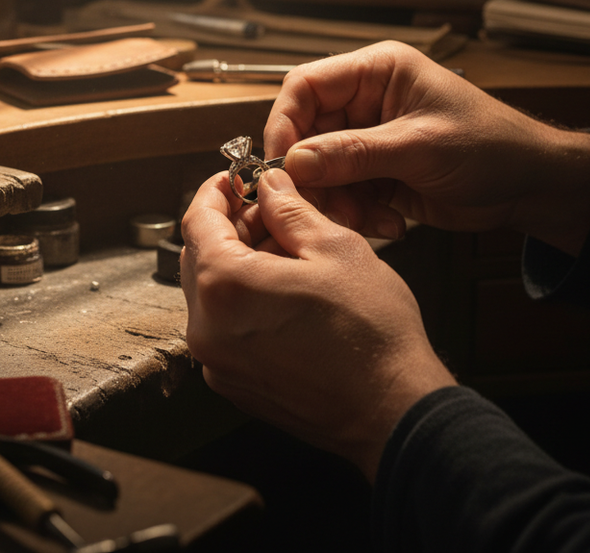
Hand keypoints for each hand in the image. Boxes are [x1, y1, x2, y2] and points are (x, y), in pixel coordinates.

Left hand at [180, 167, 455, 480]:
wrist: (393, 410)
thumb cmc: (371, 336)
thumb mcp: (335, 248)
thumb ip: (290, 211)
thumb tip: (271, 187)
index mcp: (224, 287)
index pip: (197, 221)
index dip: (216, 192)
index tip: (234, 179)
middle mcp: (207, 330)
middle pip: (199, 257)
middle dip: (230, 227)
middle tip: (270, 210)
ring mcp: (218, 362)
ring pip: (212, 294)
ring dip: (239, 264)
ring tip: (288, 251)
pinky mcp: (235, 384)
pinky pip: (225, 328)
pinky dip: (244, 302)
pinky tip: (285, 291)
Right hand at [266, 41, 589, 255]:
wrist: (532, 187)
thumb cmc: (493, 147)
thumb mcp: (421, 146)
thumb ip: (354, 152)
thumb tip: (294, 160)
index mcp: (378, 72)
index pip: (306, 86)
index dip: (285, 123)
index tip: (280, 164)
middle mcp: (367, 102)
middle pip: (306, 134)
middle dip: (314, 175)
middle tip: (323, 206)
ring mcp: (369, 140)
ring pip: (320, 171)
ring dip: (336, 202)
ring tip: (368, 219)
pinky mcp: (376, 173)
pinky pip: (343, 194)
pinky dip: (357, 214)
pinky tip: (389, 224)